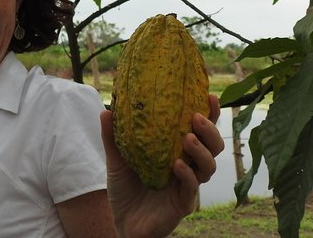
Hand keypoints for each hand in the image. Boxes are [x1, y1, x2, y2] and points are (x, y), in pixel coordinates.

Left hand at [100, 94, 224, 237]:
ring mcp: (187, 186)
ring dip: (201, 151)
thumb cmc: (125, 190)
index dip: (209, 114)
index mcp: (177, 152)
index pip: (198, 131)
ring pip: (208, 167)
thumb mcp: (117, 160)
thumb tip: (106, 109)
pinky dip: (187, 175)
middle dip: (210, 130)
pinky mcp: (182, 203)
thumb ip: (113, 136)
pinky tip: (176, 165)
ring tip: (187, 139)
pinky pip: (191, 188)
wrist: (122, 222)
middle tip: (196, 117)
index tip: (210, 96)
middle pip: (212, 146)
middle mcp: (188, 167)